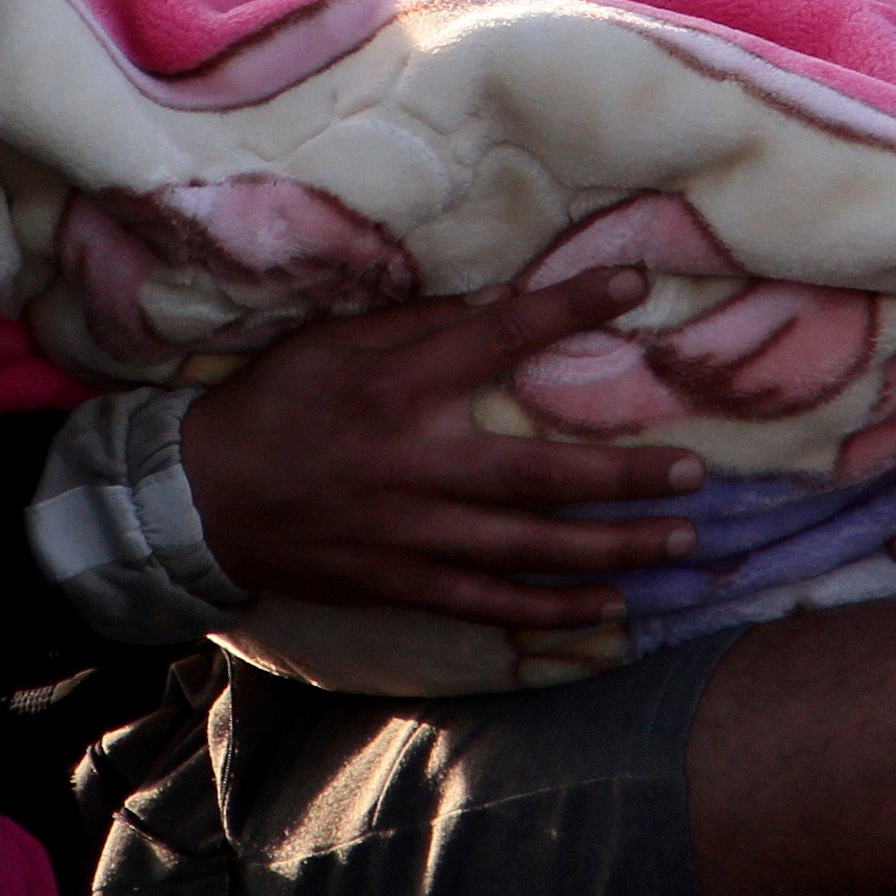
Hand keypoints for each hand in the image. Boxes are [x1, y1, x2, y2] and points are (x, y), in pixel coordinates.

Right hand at [176, 267, 705, 632]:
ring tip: (681, 540)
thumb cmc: (273, 404)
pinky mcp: (404, 581)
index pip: (501, 337)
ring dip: (614, 547)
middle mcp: (417, 461)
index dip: (570, 307)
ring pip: (533, 546)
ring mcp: (414, 531)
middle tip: (694, 472)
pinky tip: (611, 609)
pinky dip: (554, 609)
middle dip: (626, 474)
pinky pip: (493, 602)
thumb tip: (498, 302)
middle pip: (543, 472)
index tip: (634, 285)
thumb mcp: (332, 341)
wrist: (201, 497)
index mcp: (399, 385)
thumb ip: (417, 326)